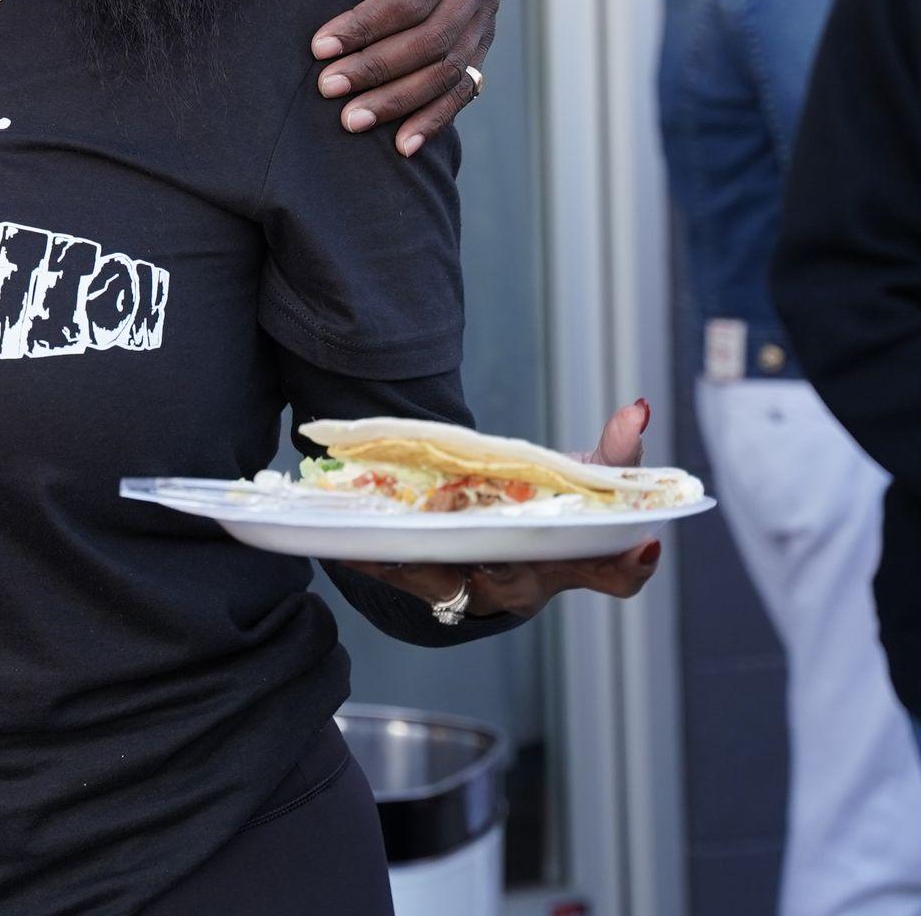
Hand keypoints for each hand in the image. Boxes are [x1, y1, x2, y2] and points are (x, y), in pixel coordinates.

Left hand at [314, 0, 505, 155]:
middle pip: (433, 39)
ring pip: (449, 71)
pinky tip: (402, 145)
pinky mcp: (481, 43)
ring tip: (351, 120)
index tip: (319, 47)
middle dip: (377, 69)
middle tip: (327, 89)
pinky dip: (434, 119)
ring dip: (399, 101)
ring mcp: (488, 15)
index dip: (366, 26)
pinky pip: (465, 89)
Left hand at [345, 400, 664, 616]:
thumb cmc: (550, 508)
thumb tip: (639, 408)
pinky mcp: (428, 582)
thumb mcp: (585, 476)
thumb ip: (616, 450)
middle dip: (507, 565)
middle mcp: (527, 583)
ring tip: (398, 545)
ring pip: (450, 585)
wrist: (491, 539)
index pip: (614, 574)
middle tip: (497, 549)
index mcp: (574, 562)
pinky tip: (351, 547)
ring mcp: (475, 588)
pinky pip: (400, 576)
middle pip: (519, 583)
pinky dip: (378, 562)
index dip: (631, 564)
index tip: (644, 543)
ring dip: (425, 565)